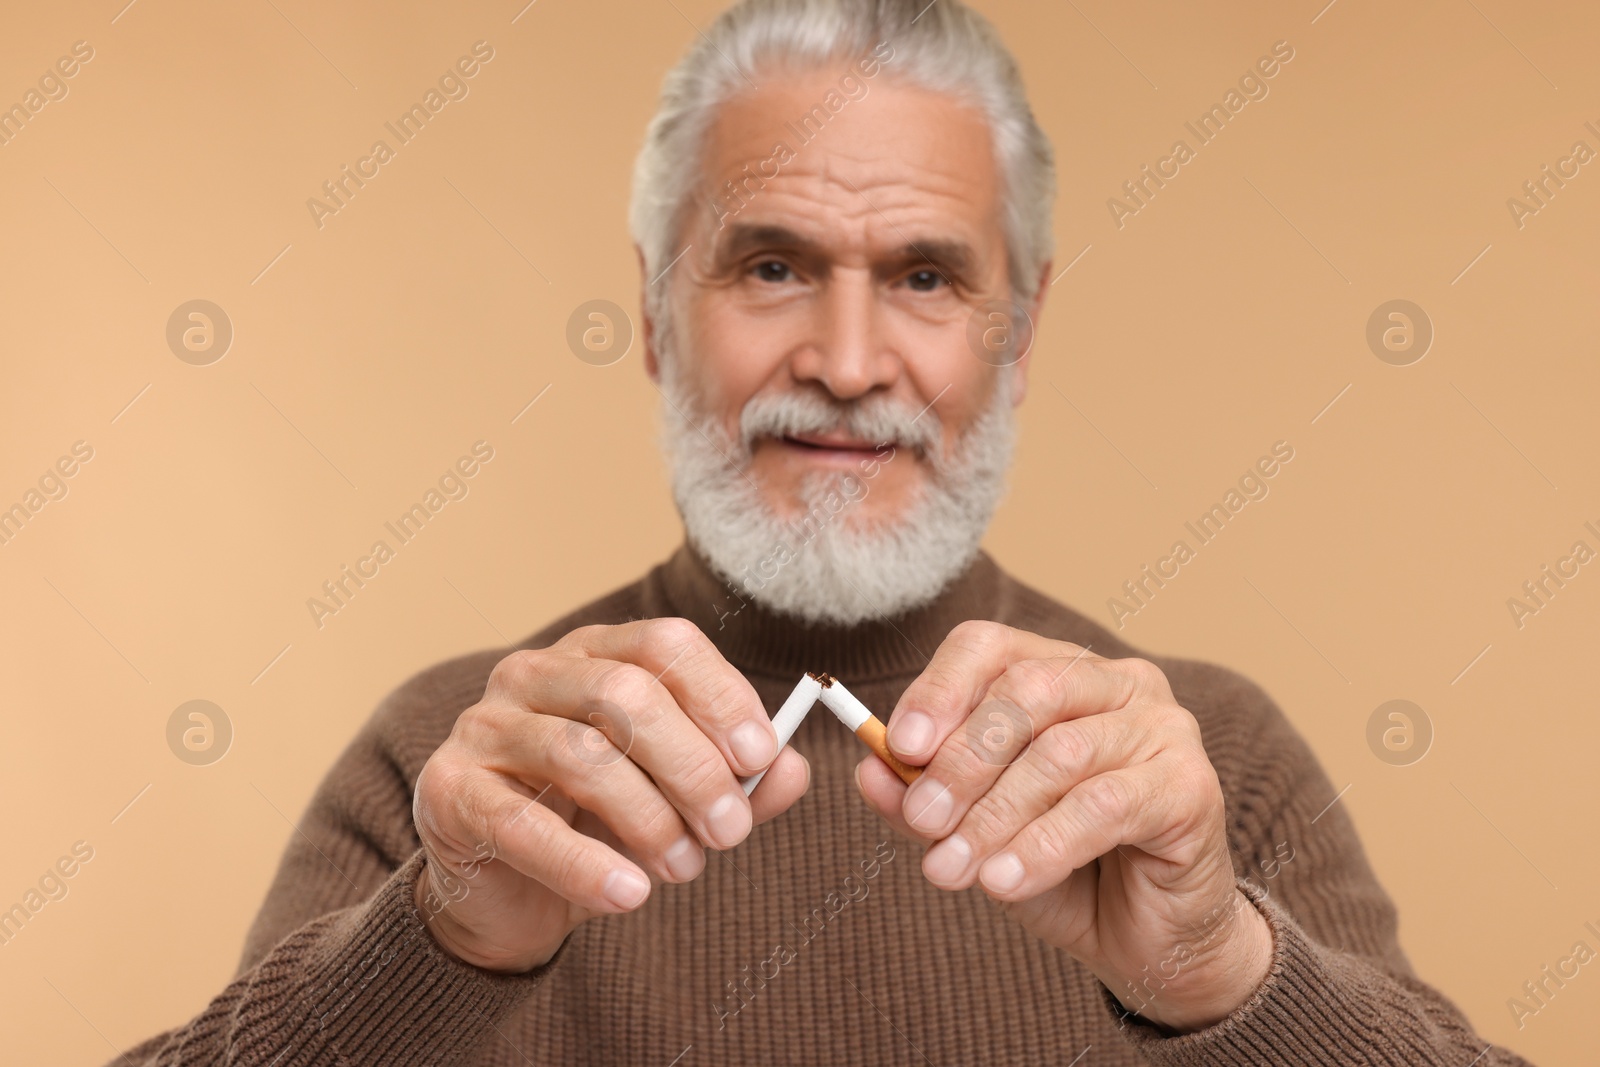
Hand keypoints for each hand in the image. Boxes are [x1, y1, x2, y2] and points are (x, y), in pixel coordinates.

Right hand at [410, 618, 809, 972]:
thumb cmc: (595, 827)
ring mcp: (484, 727)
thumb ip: (735, 782)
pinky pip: (524, 825)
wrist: (503, 894)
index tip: (762, 755)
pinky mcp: (451, 791)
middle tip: (731, 833)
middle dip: (693, 768)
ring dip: (649, 819)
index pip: (664, 644)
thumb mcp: (675, 800)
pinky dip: (585, 864)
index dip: (720, 694)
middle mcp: (533, 674)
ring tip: (686, 870)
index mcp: (594, 654)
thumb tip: (792, 768)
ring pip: (581, 756)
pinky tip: (630, 895)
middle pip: (626, 697)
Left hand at [855, 622, 1271, 1031]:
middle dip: (962, 759)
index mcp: (1060, 673)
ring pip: (1061, 753)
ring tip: (952, 869)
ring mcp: (1163, 728)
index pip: (991, 647)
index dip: (940, 689)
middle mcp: (1118, 683)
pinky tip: (1004, 881)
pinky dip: (1044, 845)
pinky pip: (1105, 805)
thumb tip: (869, 769)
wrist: (1146, 940)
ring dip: (994, 816)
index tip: (898, 745)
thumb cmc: (1060, 868)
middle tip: (922, 820)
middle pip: (1026, 691)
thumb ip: (923, 795)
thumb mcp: (975, 830)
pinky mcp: (1191, 786)